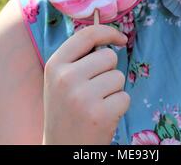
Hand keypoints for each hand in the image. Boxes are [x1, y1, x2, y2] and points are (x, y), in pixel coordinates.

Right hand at [43, 24, 129, 143]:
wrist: (62, 148)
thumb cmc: (67, 110)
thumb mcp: (60, 80)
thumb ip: (78, 57)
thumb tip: (108, 35)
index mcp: (55, 65)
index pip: (87, 34)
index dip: (108, 32)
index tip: (121, 39)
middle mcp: (66, 78)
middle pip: (108, 56)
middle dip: (109, 71)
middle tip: (94, 90)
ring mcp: (82, 97)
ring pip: (118, 77)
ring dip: (113, 91)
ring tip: (96, 105)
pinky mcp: (100, 114)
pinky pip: (125, 97)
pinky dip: (119, 107)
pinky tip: (103, 117)